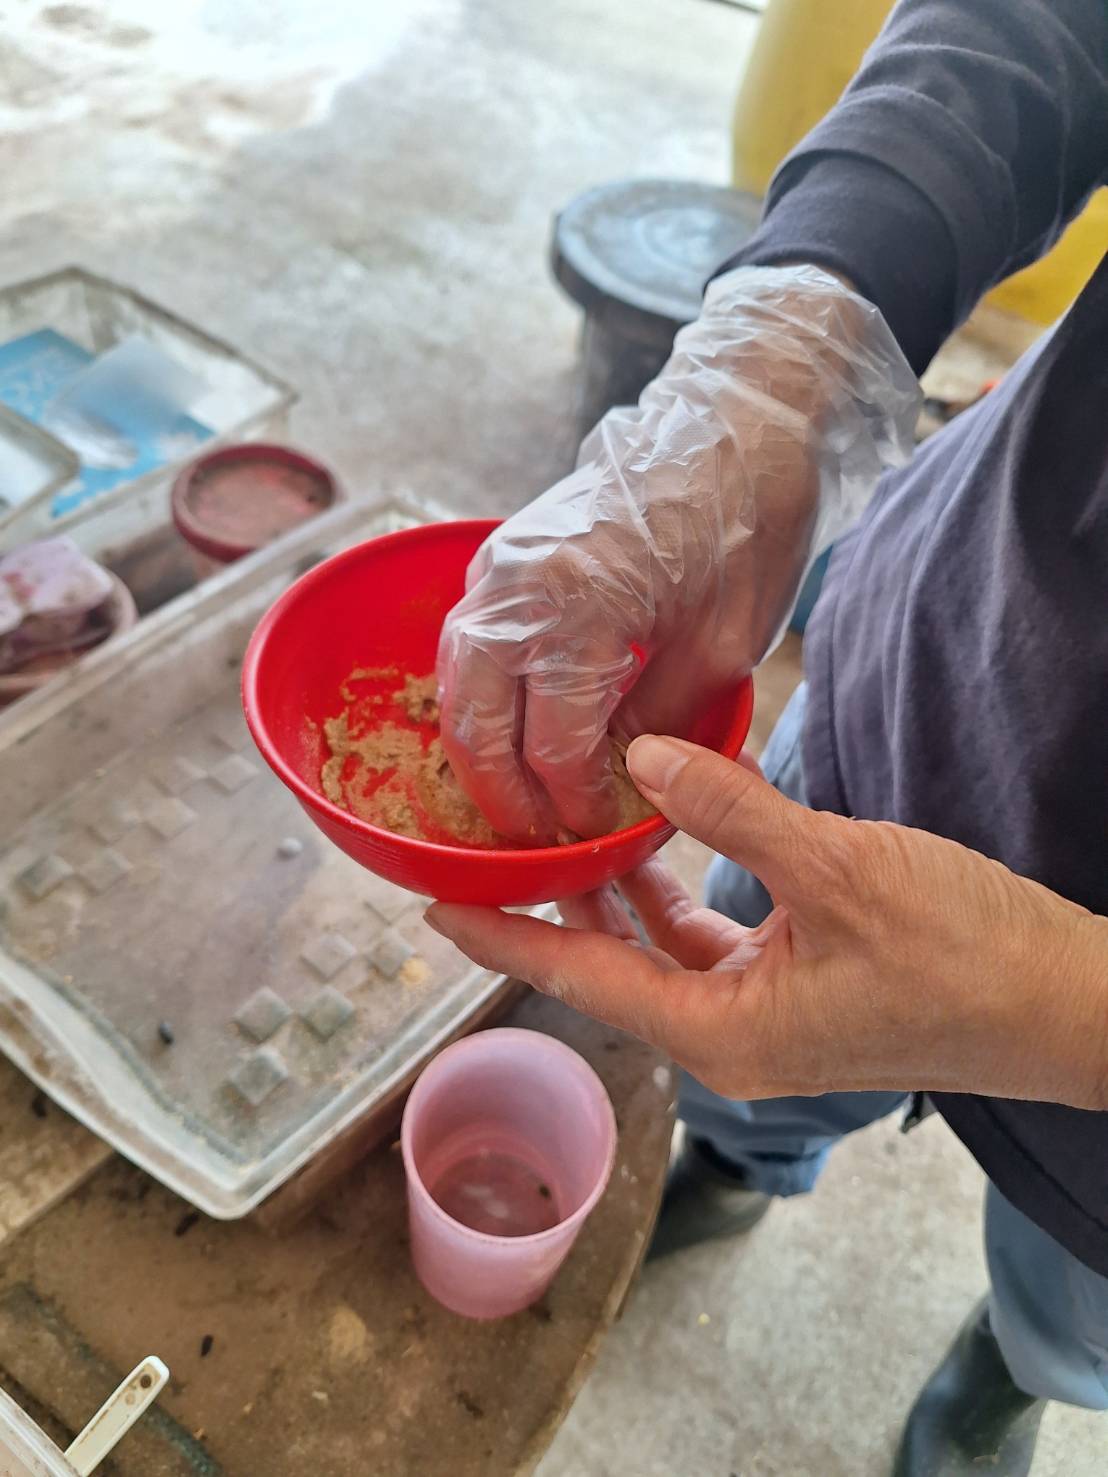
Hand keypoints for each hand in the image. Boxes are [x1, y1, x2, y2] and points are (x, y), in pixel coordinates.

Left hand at [427, 736, 1107, 1109]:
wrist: (1063, 1002)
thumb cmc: (962, 953)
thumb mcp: (839, 869)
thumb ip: (733, 811)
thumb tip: (641, 759)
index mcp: (722, 1033)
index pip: (580, 979)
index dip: (503, 936)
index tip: (433, 904)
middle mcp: (729, 1038)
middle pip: (609, 969)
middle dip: (551, 908)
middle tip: (491, 845)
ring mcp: (766, 1018)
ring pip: (659, 951)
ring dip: (616, 892)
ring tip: (563, 824)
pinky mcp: (800, 989)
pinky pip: (710, 942)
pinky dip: (676, 891)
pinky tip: (659, 833)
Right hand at [436, 266, 918, 839]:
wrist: (734, 421)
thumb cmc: (746, 520)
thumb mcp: (723, 644)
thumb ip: (659, 720)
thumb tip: (622, 781)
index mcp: (578, 607)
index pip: (550, 745)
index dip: (568, 805)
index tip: (591, 837)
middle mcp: (518, 586)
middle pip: (476, 726)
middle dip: (503, 796)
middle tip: (536, 839)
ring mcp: (500, 565)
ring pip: (457, 688)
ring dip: (481, 751)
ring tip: (520, 798)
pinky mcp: (501, 554)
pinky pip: (469, 646)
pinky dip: (481, 699)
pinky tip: (514, 731)